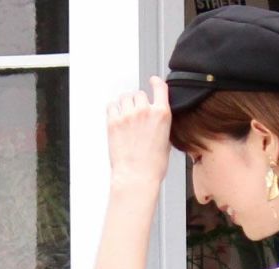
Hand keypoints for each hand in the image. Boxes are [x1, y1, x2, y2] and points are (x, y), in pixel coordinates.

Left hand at [106, 75, 171, 190]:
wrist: (137, 178)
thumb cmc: (152, 167)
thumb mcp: (166, 143)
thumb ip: (161, 125)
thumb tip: (156, 120)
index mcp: (161, 115)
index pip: (160, 87)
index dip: (156, 82)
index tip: (153, 81)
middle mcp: (145, 111)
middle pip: (139, 93)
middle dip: (138, 102)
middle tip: (137, 116)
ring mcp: (128, 115)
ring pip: (125, 97)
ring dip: (126, 104)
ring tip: (127, 119)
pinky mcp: (113, 121)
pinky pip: (112, 105)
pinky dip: (114, 110)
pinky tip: (118, 119)